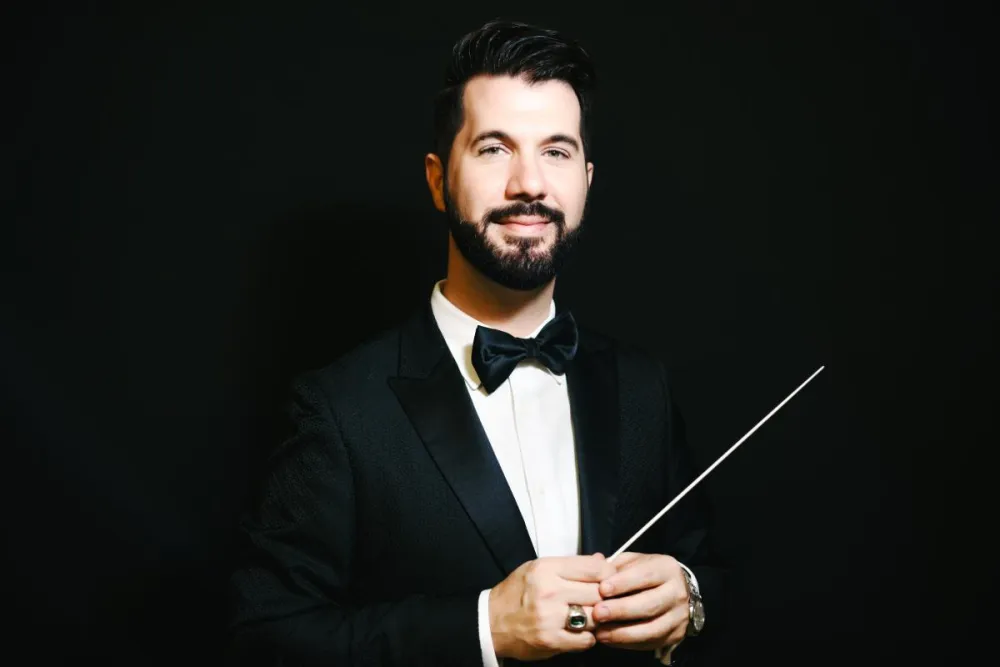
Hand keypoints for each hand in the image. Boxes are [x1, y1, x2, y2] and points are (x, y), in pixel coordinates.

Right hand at [489, 553, 615, 660]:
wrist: (490, 622)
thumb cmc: (517, 593)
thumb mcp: (538, 568)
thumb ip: (570, 565)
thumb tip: (602, 561)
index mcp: (546, 569)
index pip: (594, 568)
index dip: (608, 574)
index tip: (609, 580)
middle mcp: (549, 591)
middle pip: (598, 593)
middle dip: (604, 598)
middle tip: (601, 601)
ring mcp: (550, 617)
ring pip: (595, 617)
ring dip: (596, 618)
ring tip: (588, 616)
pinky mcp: (551, 640)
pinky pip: (586, 640)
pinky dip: (587, 637)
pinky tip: (579, 631)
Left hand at [592, 552, 688, 650]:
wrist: (671, 591)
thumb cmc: (644, 574)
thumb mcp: (632, 562)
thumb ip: (615, 566)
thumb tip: (595, 567)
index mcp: (667, 569)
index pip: (646, 575)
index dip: (623, 583)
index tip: (602, 589)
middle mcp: (677, 593)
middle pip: (650, 605)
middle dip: (621, 610)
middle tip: (597, 613)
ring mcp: (678, 617)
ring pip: (652, 629)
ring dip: (622, 632)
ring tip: (600, 632)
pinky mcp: (675, 636)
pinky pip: (650, 643)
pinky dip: (627, 643)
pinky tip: (610, 639)